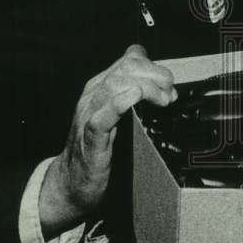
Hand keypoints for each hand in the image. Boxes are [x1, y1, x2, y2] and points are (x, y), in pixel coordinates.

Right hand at [38, 44, 175, 236]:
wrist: (72, 183)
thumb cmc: (100, 148)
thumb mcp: (118, 117)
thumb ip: (135, 100)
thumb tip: (167, 91)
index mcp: (101, 88)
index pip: (130, 59)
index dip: (154, 66)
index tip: (169, 86)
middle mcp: (93, 96)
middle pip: (126, 68)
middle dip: (155, 75)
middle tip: (170, 95)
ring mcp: (89, 115)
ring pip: (115, 85)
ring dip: (145, 88)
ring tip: (162, 100)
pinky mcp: (90, 139)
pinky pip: (101, 116)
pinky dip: (119, 103)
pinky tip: (134, 98)